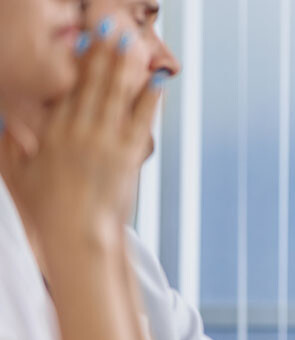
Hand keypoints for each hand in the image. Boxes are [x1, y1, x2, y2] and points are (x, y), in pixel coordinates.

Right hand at [0, 21, 157, 239]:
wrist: (77, 237)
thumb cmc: (47, 212)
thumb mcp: (17, 175)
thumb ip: (11, 144)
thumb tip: (7, 120)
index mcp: (50, 134)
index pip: (65, 89)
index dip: (76, 62)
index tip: (83, 40)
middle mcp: (78, 133)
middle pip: (91, 84)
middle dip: (102, 53)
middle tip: (111, 27)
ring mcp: (105, 143)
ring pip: (117, 96)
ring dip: (126, 66)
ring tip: (133, 41)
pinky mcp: (128, 157)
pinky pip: (141, 121)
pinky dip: (149, 99)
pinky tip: (157, 81)